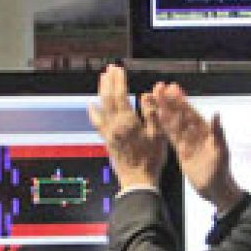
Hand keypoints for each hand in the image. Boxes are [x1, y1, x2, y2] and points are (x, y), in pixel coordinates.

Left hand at [88, 64, 166, 189]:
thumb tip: (145, 94)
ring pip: (101, 108)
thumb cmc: (151, 159)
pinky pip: (97, 122)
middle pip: (108, 99)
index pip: (120, 95)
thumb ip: (151, 113)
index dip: (118, 81)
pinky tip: (91, 105)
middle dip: (108, 82)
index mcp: (128, 122)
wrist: (138, 181)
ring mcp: (108, 133)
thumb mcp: (158, 135)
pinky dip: (93, 111)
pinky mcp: (107, 141)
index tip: (118, 68)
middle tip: (109, 69)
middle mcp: (114, 125)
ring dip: (101, 92)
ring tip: (102, 80)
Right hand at [151, 83, 241, 212]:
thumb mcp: (221, 152)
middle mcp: (196, 133)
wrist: (215, 189)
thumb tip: (216, 114)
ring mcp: (187, 142)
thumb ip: (217, 133)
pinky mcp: (181, 152)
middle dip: (170, 101)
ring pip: (173, 123)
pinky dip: (163, 126)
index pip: (191, 112)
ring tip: (153, 98)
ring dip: (164, 110)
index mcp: (206, 131)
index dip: (182, 101)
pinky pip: (171, 136)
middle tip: (158, 88)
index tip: (172, 88)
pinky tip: (155, 117)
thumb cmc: (221, 171)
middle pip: (180, 114)